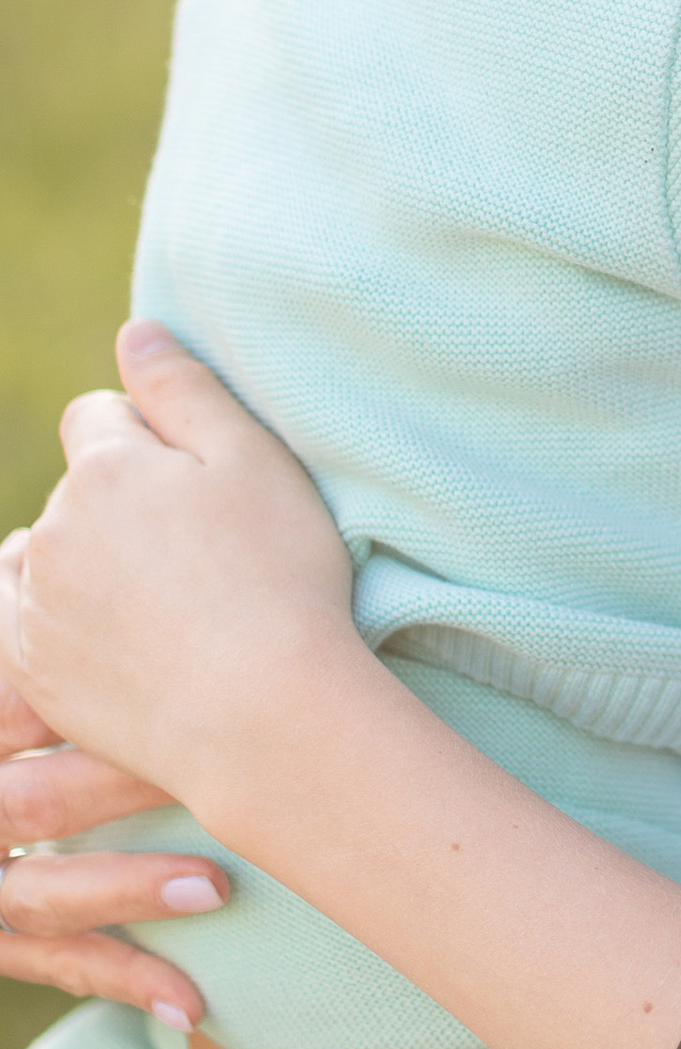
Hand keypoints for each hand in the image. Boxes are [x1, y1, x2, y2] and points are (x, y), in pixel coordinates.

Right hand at [0, 530, 224, 1023]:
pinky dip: (124, 980)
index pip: (16, 704)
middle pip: (32, 797)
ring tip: (216, 886)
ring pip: (39, 894)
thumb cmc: (1, 720)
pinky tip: (196, 1003)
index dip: (84, 694)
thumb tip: (45, 537)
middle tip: (228, 769)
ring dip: (129, 890)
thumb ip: (12, 604)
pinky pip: (54, 968)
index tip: (191, 672)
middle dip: (127, 785)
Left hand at [13, 321, 355, 820]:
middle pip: (75, 491)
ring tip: (168, 603)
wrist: (264, 716)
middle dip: (121, 504)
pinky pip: (35, 625)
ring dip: (90, 564)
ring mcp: (35, 609)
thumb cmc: (278, 578)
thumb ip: (185, 388)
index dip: (153, 441)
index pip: (97, 416)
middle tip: (203, 552)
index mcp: (102, 468)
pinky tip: (134, 643)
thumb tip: (134, 333)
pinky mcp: (36, 675)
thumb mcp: (254, 460)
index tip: (203, 486)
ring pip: (51, 557)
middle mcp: (51, 532)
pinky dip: (73, 624)